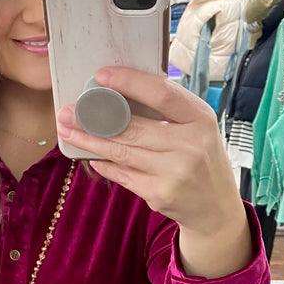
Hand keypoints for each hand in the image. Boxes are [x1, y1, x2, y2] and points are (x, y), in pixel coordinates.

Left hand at [56, 67, 244, 239]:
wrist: (215, 207)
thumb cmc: (201, 159)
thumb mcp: (197, 128)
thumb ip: (168, 112)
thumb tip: (119, 93)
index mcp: (201, 119)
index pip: (162, 94)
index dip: (130, 82)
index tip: (102, 75)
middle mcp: (190, 145)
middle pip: (133, 127)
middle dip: (95, 118)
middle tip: (68, 111)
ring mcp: (174, 172)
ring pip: (121, 152)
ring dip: (90, 141)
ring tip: (68, 131)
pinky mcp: (159, 194)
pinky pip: (123, 175)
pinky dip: (105, 165)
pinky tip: (91, 156)